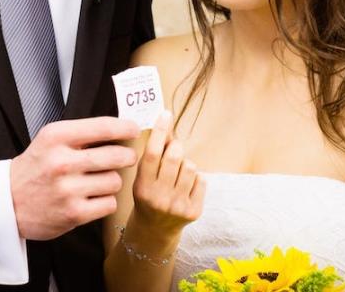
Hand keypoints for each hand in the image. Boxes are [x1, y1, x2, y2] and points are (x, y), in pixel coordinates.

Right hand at [11, 116, 139, 239]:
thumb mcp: (50, 139)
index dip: (125, 127)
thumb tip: (119, 130)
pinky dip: (106, 201)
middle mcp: (62, 162)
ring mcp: (68, 189)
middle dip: (127, 156)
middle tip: (127, 156)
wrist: (8, 202)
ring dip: (112, 181)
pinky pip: (109, 203)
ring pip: (114, 181)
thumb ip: (80, 133)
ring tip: (100, 180)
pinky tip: (94, 197)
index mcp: (56, 137)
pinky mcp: (74, 213)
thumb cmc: (35, 168)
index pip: (102, 127)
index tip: (134, 129)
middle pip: (115, 155)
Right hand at [131, 110, 204, 235]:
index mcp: (143, 187)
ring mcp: (177, 206)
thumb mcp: (142, 177)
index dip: (160, 131)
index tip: (165, 114)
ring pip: (190, 166)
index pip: (152, 153)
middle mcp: (159, 197)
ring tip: (178, 172)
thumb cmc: (149, 195)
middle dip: (176, 146)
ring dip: (185, 163)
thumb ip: (153, 154)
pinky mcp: (193, 211)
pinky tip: (186, 186)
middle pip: (174, 156)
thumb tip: (165, 124)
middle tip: (173, 148)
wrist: (155, 229)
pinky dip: (195, 178)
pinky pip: (201, 180)